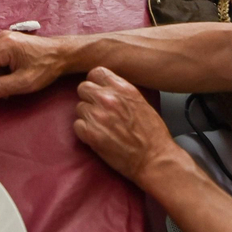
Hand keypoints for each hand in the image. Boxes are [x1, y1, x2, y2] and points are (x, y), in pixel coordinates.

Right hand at [0, 32, 69, 99]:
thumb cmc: (46, 68)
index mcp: (4, 45)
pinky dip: (2, 68)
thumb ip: (1, 87)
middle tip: (4, 93)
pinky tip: (13, 75)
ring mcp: (5, 37)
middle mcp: (1, 38)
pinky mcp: (10, 40)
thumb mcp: (24, 82)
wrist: (62, 54)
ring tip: (11, 85)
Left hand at [74, 67, 185, 185]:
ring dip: (87, 116)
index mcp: (123, 88)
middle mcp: (108, 98)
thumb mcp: (140, 102)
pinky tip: (97, 136)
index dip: (95, 82)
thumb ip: (121, 91)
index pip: (96, 72)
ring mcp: (98, 116)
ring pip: (79, 108)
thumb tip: (106, 87)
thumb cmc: (152, 134)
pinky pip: (77, 126)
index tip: (98, 90)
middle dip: (89, 98)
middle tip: (98, 110)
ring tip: (101, 127)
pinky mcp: (91, 134)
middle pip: (83, 88)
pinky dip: (84, 132)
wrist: (154, 158)